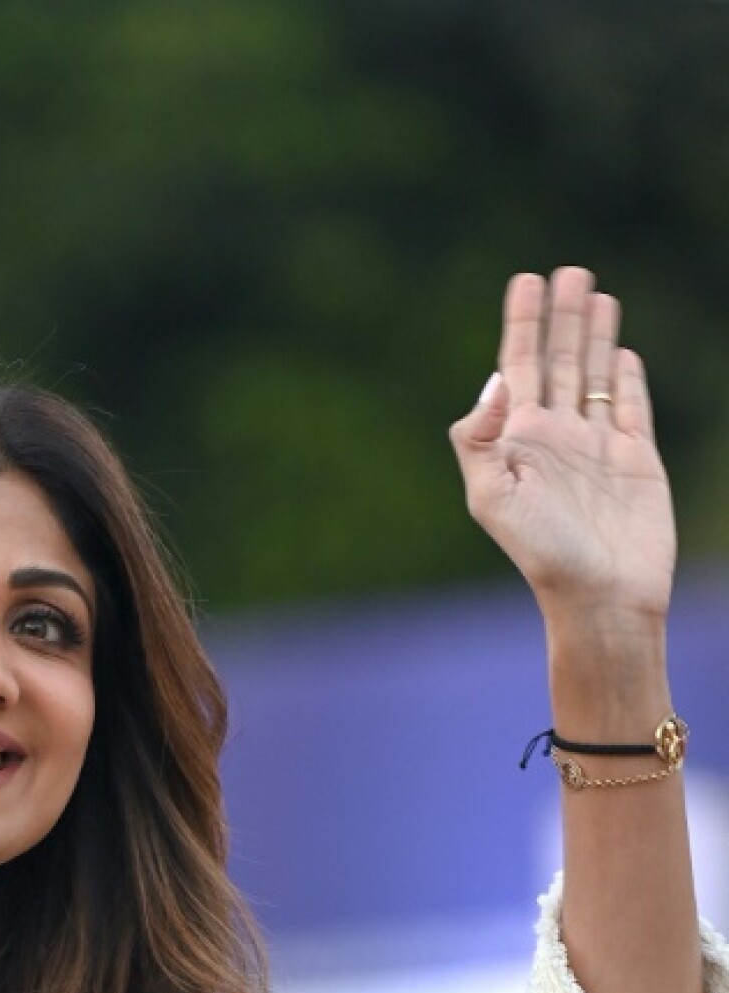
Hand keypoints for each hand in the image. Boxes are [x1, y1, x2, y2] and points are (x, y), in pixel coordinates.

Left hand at [450, 267, 674, 640]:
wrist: (601, 597)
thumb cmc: (543, 554)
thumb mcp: (492, 498)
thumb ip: (480, 439)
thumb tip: (496, 380)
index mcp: (520, 441)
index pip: (519, 367)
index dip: (521, 324)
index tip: (525, 280)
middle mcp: (557, 439)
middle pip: (560, 362)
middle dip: (561, 317)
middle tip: (567, 270)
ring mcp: (598, 448)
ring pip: (596, 377)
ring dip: (595, 336)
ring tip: (595, 293)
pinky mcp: (637, 462)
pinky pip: (631, 409)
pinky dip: (627, 380)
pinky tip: (622, 354)